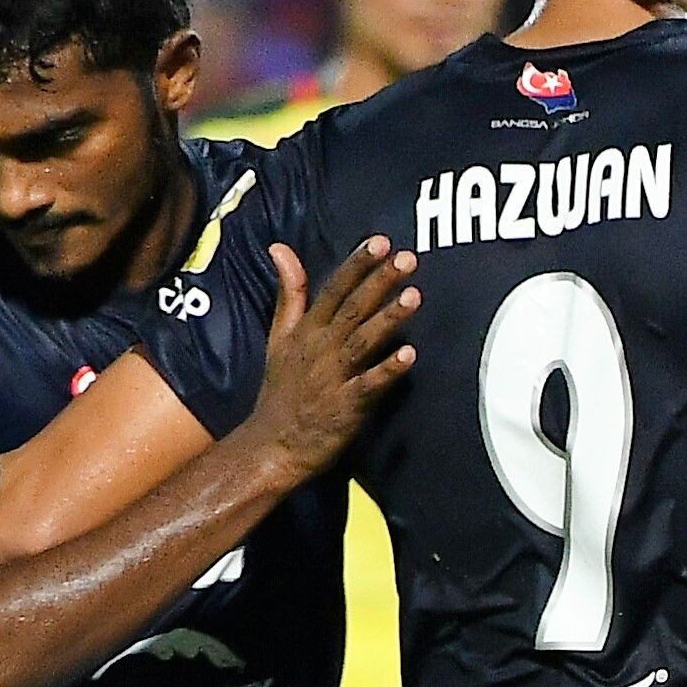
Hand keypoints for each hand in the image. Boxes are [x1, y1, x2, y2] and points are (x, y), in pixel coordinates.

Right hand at [246, 238, 417, 481]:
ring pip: (363, 341)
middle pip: (353, 309)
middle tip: (409, 258)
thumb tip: (280, 247)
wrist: (271, 445)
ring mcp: (333, 377)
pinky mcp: (345, 407)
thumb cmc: (281, 391)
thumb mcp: (278, 336)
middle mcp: (321, 349)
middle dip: (380, 282)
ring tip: (414, 295)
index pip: (334, 289)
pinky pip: (368, 385)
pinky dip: (387, 370)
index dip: (358, 265)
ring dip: (388, 318)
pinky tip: (410, 355)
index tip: (382, 241)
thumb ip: (288, 293)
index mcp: (308, 330)